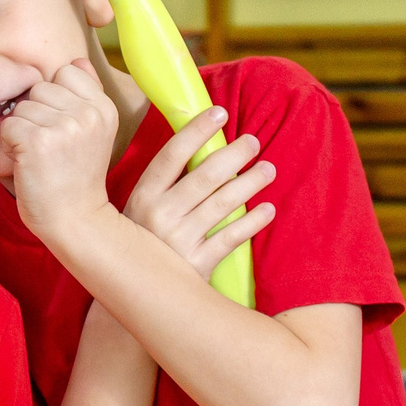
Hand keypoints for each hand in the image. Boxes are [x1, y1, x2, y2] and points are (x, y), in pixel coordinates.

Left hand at [1, 59, 124, 238]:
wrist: (74, 219)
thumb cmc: (76, 176)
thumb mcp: (94, 132)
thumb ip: (86, 93)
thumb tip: (75, 60)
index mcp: (104, 107)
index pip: (67, 71)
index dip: (55, 99)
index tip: (63, 129)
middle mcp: (88, 113)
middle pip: (40, 87)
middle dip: (36, 115)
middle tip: (50, 148)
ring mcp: (64, 126)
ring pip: (22, 107)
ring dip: (22, 132)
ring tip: (40, 157)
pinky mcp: (37, 141)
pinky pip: (8, 126)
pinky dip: (9, 146)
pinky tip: (27, 164)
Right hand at [122, 106, 275, 279]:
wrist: (138, 293)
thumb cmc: (144, 241)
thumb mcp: (139, 211)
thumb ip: (163, 183)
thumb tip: (196, 141)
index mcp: (142, 197)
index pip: (171, 156)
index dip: (196, 132)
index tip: (220, 112)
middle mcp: (158, 216)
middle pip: (204, 176)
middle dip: (233, 155)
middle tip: (253, 142)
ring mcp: (178, 241)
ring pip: (222, 204)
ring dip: (250, 183)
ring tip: (268, 170)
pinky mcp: (197, 264)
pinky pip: (231, 238)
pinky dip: (252, 222)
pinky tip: (268, 209)